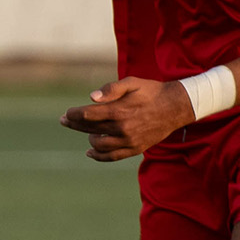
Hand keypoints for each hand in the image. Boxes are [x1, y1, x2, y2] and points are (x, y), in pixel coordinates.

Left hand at [62, 78, 195, 162]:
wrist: (175, 107)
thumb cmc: (151, 91)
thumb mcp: (131, 82)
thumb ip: (111, 89)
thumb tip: (91, 97)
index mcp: (120, 110)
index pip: (88, 115)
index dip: (74, 114)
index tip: (66, 113)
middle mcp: (123, 128)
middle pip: (90, 129)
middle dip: (75, 124)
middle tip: (64, 120)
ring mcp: (129, 141)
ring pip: (99, 145)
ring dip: (88, 138)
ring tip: (85, 131)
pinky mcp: (135, 149)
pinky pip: (112, 157)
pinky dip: (99, 156)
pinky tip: (90, 152)